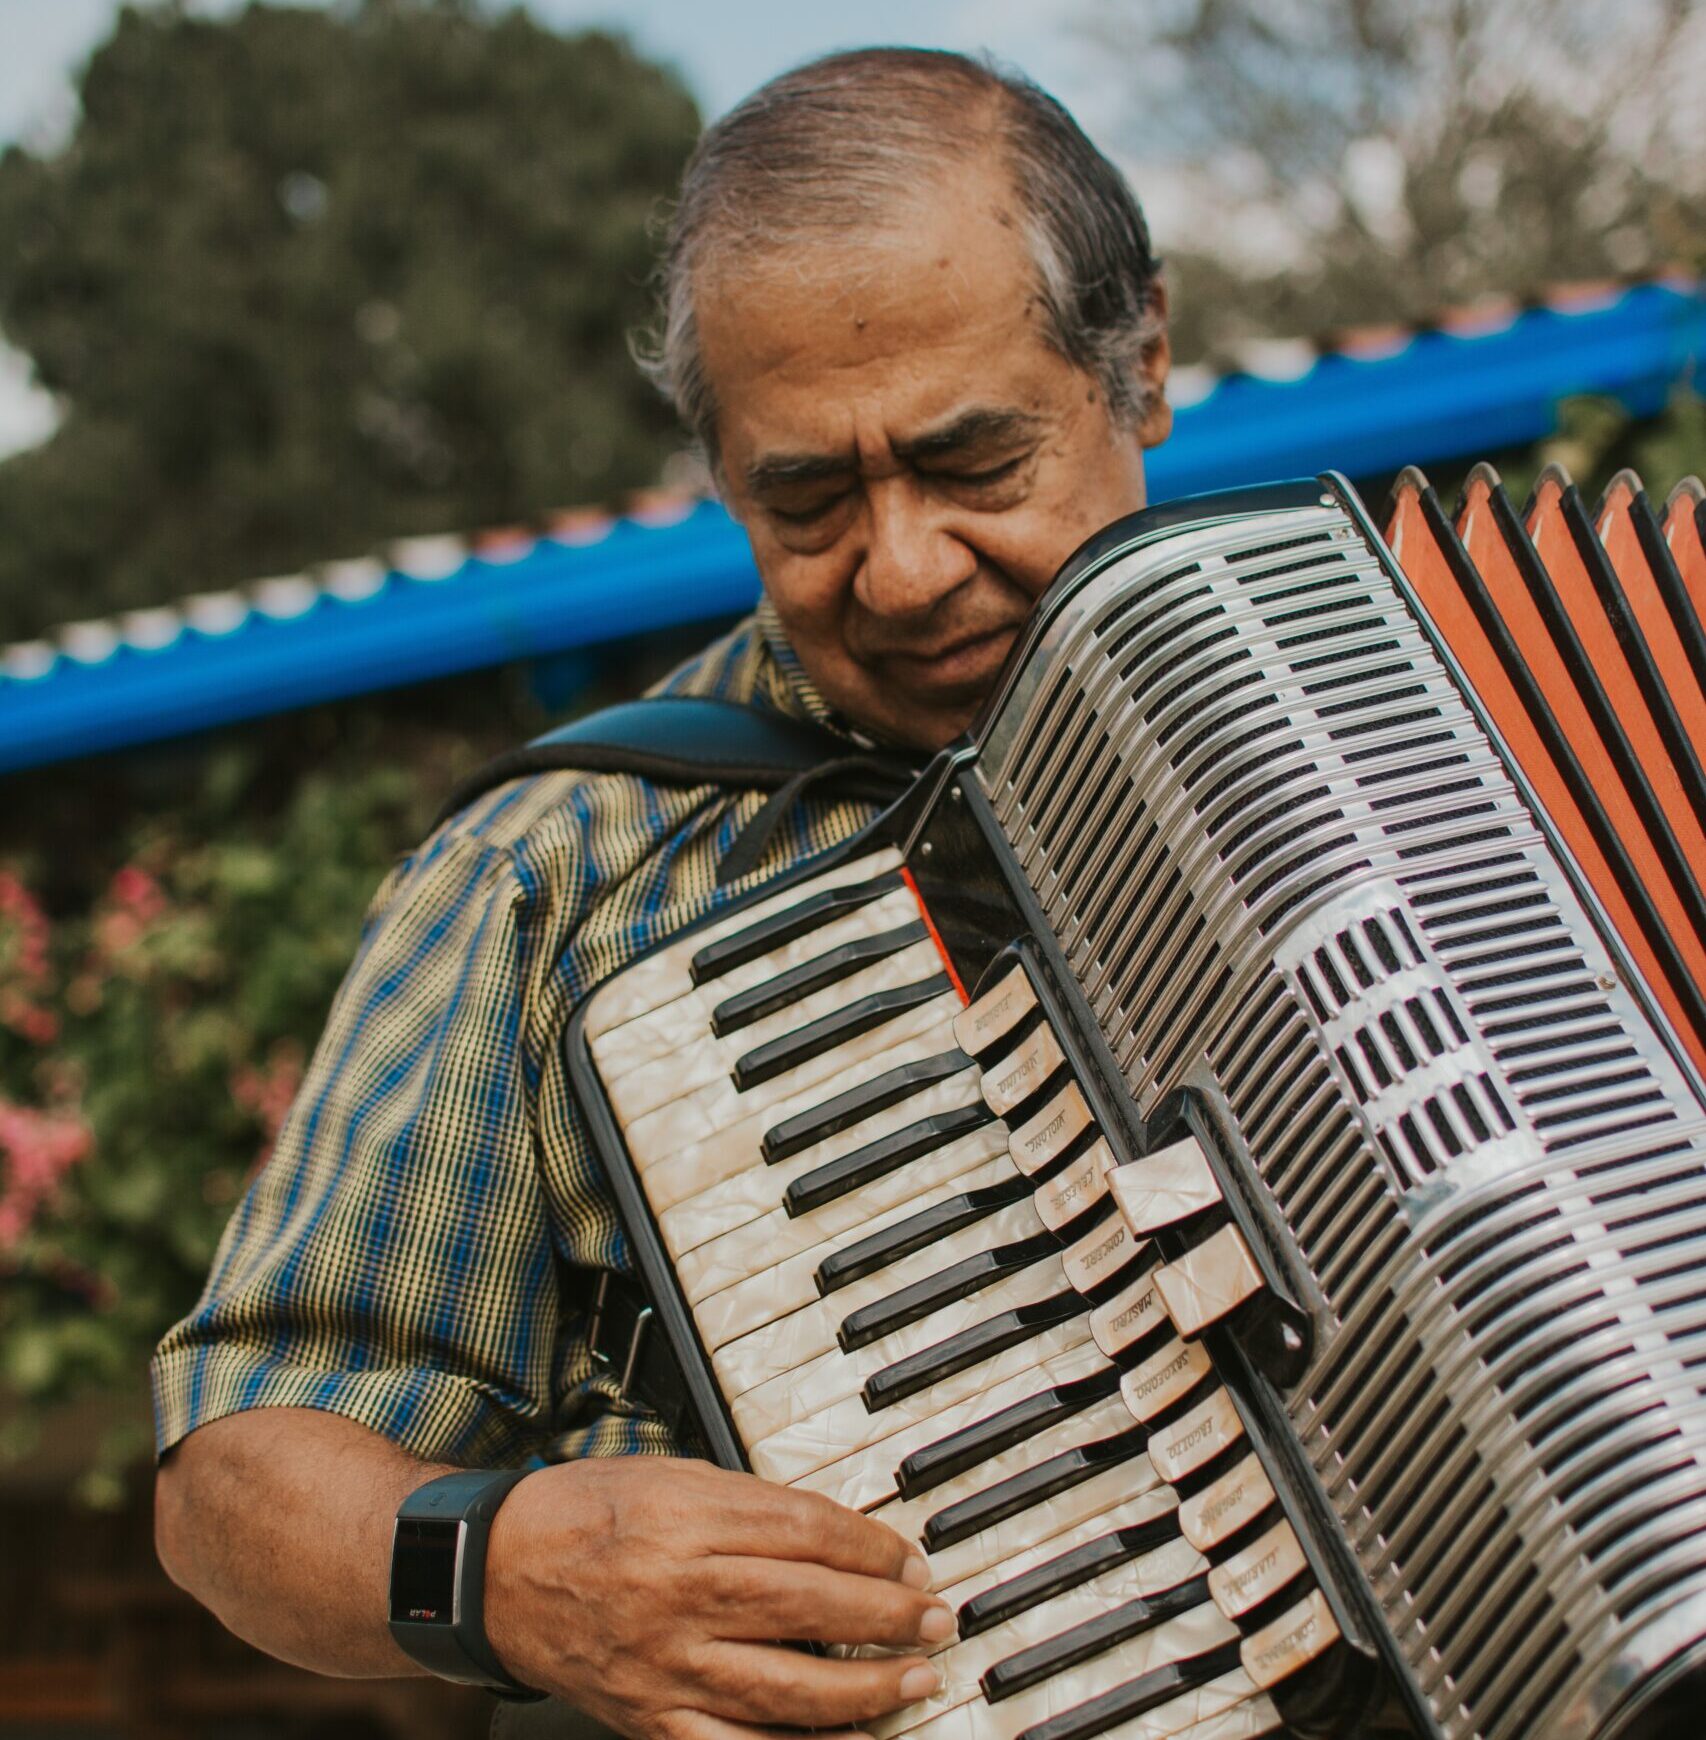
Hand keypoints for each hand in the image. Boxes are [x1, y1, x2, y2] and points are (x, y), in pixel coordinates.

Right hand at [484, 1456, 953, 1739]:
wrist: (499, 1572)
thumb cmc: (588, 1513)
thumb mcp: (672, 1476)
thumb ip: (753, 1504)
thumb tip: (839, 1534)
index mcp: (688, 1518)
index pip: (807, 1531)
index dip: (872, 1547)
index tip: (910, 1558)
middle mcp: (680, 1592)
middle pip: (809, 1605)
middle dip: (887, 1614)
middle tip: (935, 1616)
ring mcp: (667, 1664)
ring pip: (787, 1687)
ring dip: (865, 1688)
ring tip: (914, 1677)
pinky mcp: (652, 1719)